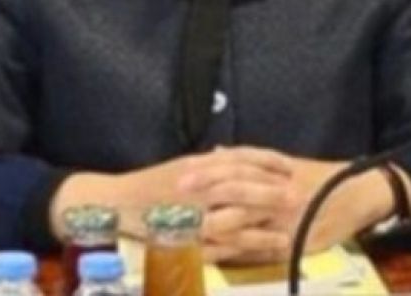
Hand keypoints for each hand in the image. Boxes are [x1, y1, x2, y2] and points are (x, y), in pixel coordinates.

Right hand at [49, 148, 290, 247]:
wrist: (113, 206)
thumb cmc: (150, 186)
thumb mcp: (181, 166)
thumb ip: (210, 164)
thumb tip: (236, 158)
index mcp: (194, 166)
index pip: (237, 160)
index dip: (266, 162)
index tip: (288, 167)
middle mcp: (193, 188)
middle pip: (238, 187)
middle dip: (269, 192)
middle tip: (297, 197)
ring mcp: (188, 216)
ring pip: (231, 220)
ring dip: (261, 226)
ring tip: (287, 232)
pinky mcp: (184, 241)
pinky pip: (218, 246)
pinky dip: (241, 249)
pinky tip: (260, 251)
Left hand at [183, 151, 401, 262]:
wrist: (359, 194)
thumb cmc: (319, 179)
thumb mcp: (286, 164)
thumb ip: (251, 161)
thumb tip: (216, 152)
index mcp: (275, 170)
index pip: (237, 166)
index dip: (209, 169)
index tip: (183, 171)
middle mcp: (280, 190)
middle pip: (238, 187)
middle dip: (206, 191)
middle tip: (177, 194)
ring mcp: (286, 217)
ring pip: (246, 219)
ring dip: (214, 224)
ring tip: (188, 226)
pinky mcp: (293, 241)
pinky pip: (259, 248)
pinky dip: (234, 251)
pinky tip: (213, 254)